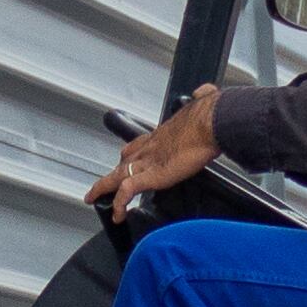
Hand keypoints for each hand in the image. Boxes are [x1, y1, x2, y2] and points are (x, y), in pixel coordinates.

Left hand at [86, 86, 225, 217]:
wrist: (211, 122)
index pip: (138, 143)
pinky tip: (117, 214)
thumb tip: (205, 92)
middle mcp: (151, 147)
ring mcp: (148, 161)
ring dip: (103, 188)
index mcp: (162, 134)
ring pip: (116, 175)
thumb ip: (201, 98)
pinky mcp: (152, 175)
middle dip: (110, 173)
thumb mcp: (203, 104)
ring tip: (94, 199)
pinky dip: (119, 203)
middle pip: (123, 161)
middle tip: (100, 185)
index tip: (124, 158)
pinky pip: (127, 191)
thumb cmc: (212, 116)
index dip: (129, 153)